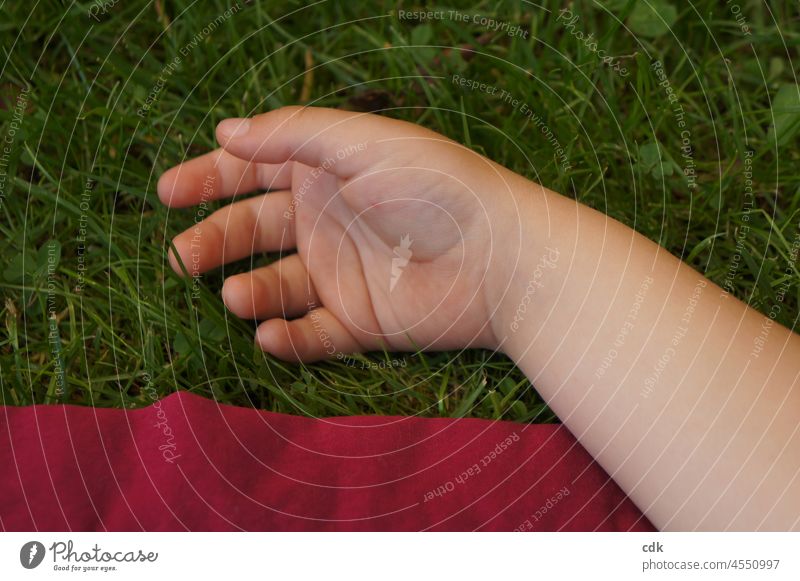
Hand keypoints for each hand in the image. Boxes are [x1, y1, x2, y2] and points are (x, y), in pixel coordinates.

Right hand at [158, 107, 532, 360]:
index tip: (169, 193)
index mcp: (328, 173)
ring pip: (278, 286)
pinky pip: (314, 333)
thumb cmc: (436, 189)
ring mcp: (343, 274)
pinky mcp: (362, 322)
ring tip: (236, 295)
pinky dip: (289, 338)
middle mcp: (330, 222)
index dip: (209, 179)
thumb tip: (226, 129)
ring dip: (250, 291)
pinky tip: (269, 335)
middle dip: (215, 241)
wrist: (502, 260)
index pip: (255, 173)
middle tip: (182, 257)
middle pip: (256, 231)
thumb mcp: (363, 144)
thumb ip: (293, 135)